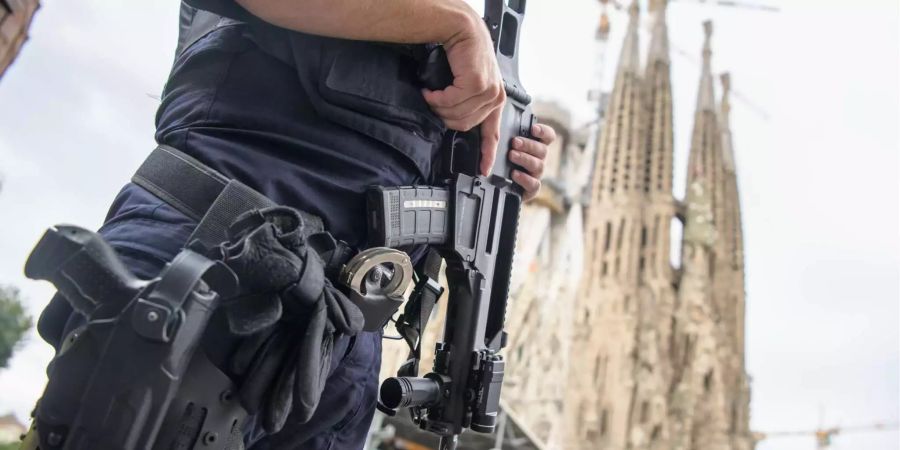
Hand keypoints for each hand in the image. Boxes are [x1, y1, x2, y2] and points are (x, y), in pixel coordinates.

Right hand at [422, 10, 505, 175]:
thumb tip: (452, 122)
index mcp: (495, 100)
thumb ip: (466, 103)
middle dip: (444, 117)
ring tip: (432, 94)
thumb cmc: (462, 55)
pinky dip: (436, 97)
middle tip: (433, 104)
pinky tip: (431, 89)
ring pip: (456, 115)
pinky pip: (450, 102)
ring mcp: (488, 91)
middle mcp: (495, 98)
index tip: (483, 170)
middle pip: (463, 125)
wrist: (461, 29)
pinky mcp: (477, 84)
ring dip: (438, 106)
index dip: (487, 153)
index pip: (493, 133)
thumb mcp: (468, 83)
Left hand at [509, 123, 555, 200]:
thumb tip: (503, 124)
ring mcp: (537, 175)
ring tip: (511, 155)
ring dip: (524, 159)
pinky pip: (534, 184)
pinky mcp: (532, 189)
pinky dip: (524, 178)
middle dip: (528, 145)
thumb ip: (509, 136)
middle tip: (515, 142)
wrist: (501, 187)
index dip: (544, 132)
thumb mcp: (506, 146)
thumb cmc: (504, 162)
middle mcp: (539, 160)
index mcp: (537, 146)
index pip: (548, 136)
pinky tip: (514, 174)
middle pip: (542, 150)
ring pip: (538, 166)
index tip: (533, 129)